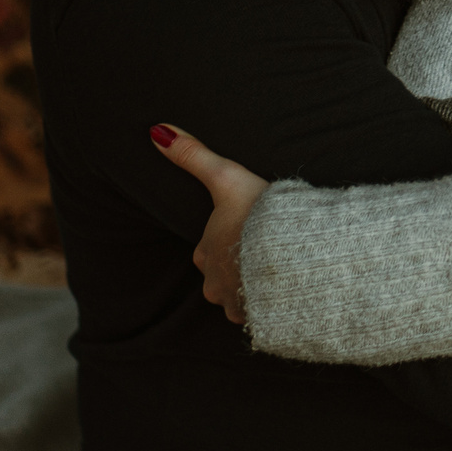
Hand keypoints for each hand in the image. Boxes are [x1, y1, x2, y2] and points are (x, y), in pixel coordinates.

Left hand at [149, 123, 268, 324]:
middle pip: (223, 277)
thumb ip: (193, 155)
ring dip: (255, 287)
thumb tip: (156, 132)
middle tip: (264, 250)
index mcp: (206, 254)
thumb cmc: (259, 214)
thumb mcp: (226, 177)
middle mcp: (214, 284)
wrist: (295, 252)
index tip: (249, 231)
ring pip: (240, 297)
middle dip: (239, 267)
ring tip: (278, 270)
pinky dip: (272, 304)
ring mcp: (236, 304)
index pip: (209, 251)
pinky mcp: (259, 318)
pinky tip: (288, 289)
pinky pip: (261, 314)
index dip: (228, 240)